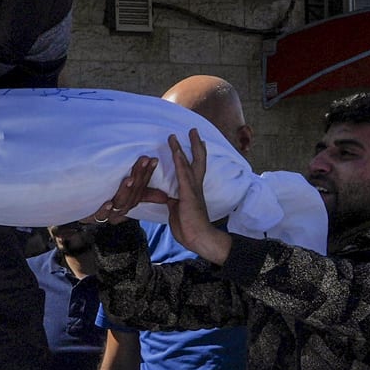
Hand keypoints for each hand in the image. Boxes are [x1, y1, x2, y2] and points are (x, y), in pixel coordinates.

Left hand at [67, 155, 159, 229]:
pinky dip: (105, 210)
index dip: (148, 174)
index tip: (153, 160)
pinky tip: (108, 203)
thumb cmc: (107, 204)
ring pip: (120, 203)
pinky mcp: (94, 218)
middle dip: (139, 176)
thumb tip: (165, 196)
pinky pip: (101, 216)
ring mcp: (109, 215)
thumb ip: (144, 195)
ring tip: (130, 179)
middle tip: (144, 160)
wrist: (84, 216)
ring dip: (125, 191)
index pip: (142, 187)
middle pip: (133, 194)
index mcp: (130, 203)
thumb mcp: (126, 197)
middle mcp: (122, 210)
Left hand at [161, 131, 229, 265]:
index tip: (193, 143)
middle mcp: (196, 186)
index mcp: (193, 191)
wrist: (200, 239)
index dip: (192, 155)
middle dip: (196, 145)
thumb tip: (169, 197)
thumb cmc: (189, 229)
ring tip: (179, 134)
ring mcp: (193, 189)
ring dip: (184, 147)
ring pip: (190, 163)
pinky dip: (180, 161)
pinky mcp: (188, 194)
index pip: (193, 169)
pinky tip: (177, 151)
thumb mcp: (177, 212)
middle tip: (193, 130)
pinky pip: (183, 174)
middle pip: (198, 160)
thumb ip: (174, 202)